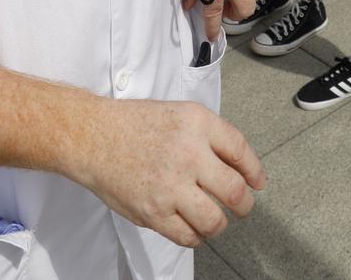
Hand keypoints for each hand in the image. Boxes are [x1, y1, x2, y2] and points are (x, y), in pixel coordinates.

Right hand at [68, 97, 265, 247]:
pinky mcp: (154, 212)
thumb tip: (239, 165)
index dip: (254, 171)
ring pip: (214, 220)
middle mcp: (188, 154)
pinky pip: (188, 236)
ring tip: (215, 219)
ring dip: (220, 223)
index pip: (240, 151)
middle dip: (244, 204)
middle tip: (243, 206)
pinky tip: (192, 227)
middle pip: (234, 191)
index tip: (257, 182)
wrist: (92, 137)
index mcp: (197, 124)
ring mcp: (170, 186)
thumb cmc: (133, 124)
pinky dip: (196, 236)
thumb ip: (209, 135)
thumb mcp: (179, 113)